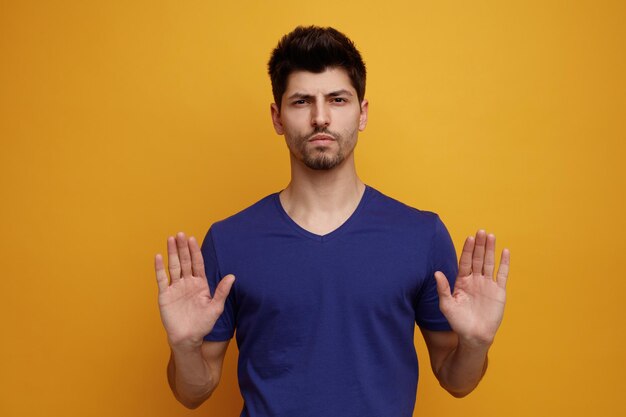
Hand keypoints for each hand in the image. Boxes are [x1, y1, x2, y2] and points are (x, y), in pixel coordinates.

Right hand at [154, 232, 234, 349]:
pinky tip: (158, 257)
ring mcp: (176, 288)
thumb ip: (222, 291)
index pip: (197, 263)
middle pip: (184, 261)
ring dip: (172, 253)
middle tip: (181, 234)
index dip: (195, 251)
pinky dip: (160, 268)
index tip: (193, 239)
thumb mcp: (215, 307)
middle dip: (183, 248)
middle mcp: (187, 283)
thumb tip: (233, 276)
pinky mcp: (165, 295)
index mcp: (200, 284)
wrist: (188, 338)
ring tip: (170, 239)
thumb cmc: (203, 324)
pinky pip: (162, 279)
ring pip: (173, 267)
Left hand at [434, 230, 509, 346]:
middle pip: (477, 259)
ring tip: (491, 236)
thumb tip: (436, 273)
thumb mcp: (447, 305)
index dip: (467, 250)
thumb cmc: (458, 322)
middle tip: (481, 231)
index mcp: (462, 281)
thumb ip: (443, 289)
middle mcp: (475, 280)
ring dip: (490, 250)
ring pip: (489, 263)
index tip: (470, 238)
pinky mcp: (499, 291)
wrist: (474, 336)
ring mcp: (488, 284)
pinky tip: (505, 251)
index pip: (465, 261)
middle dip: (479, 245)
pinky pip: (502, 274)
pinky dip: (504, 263)